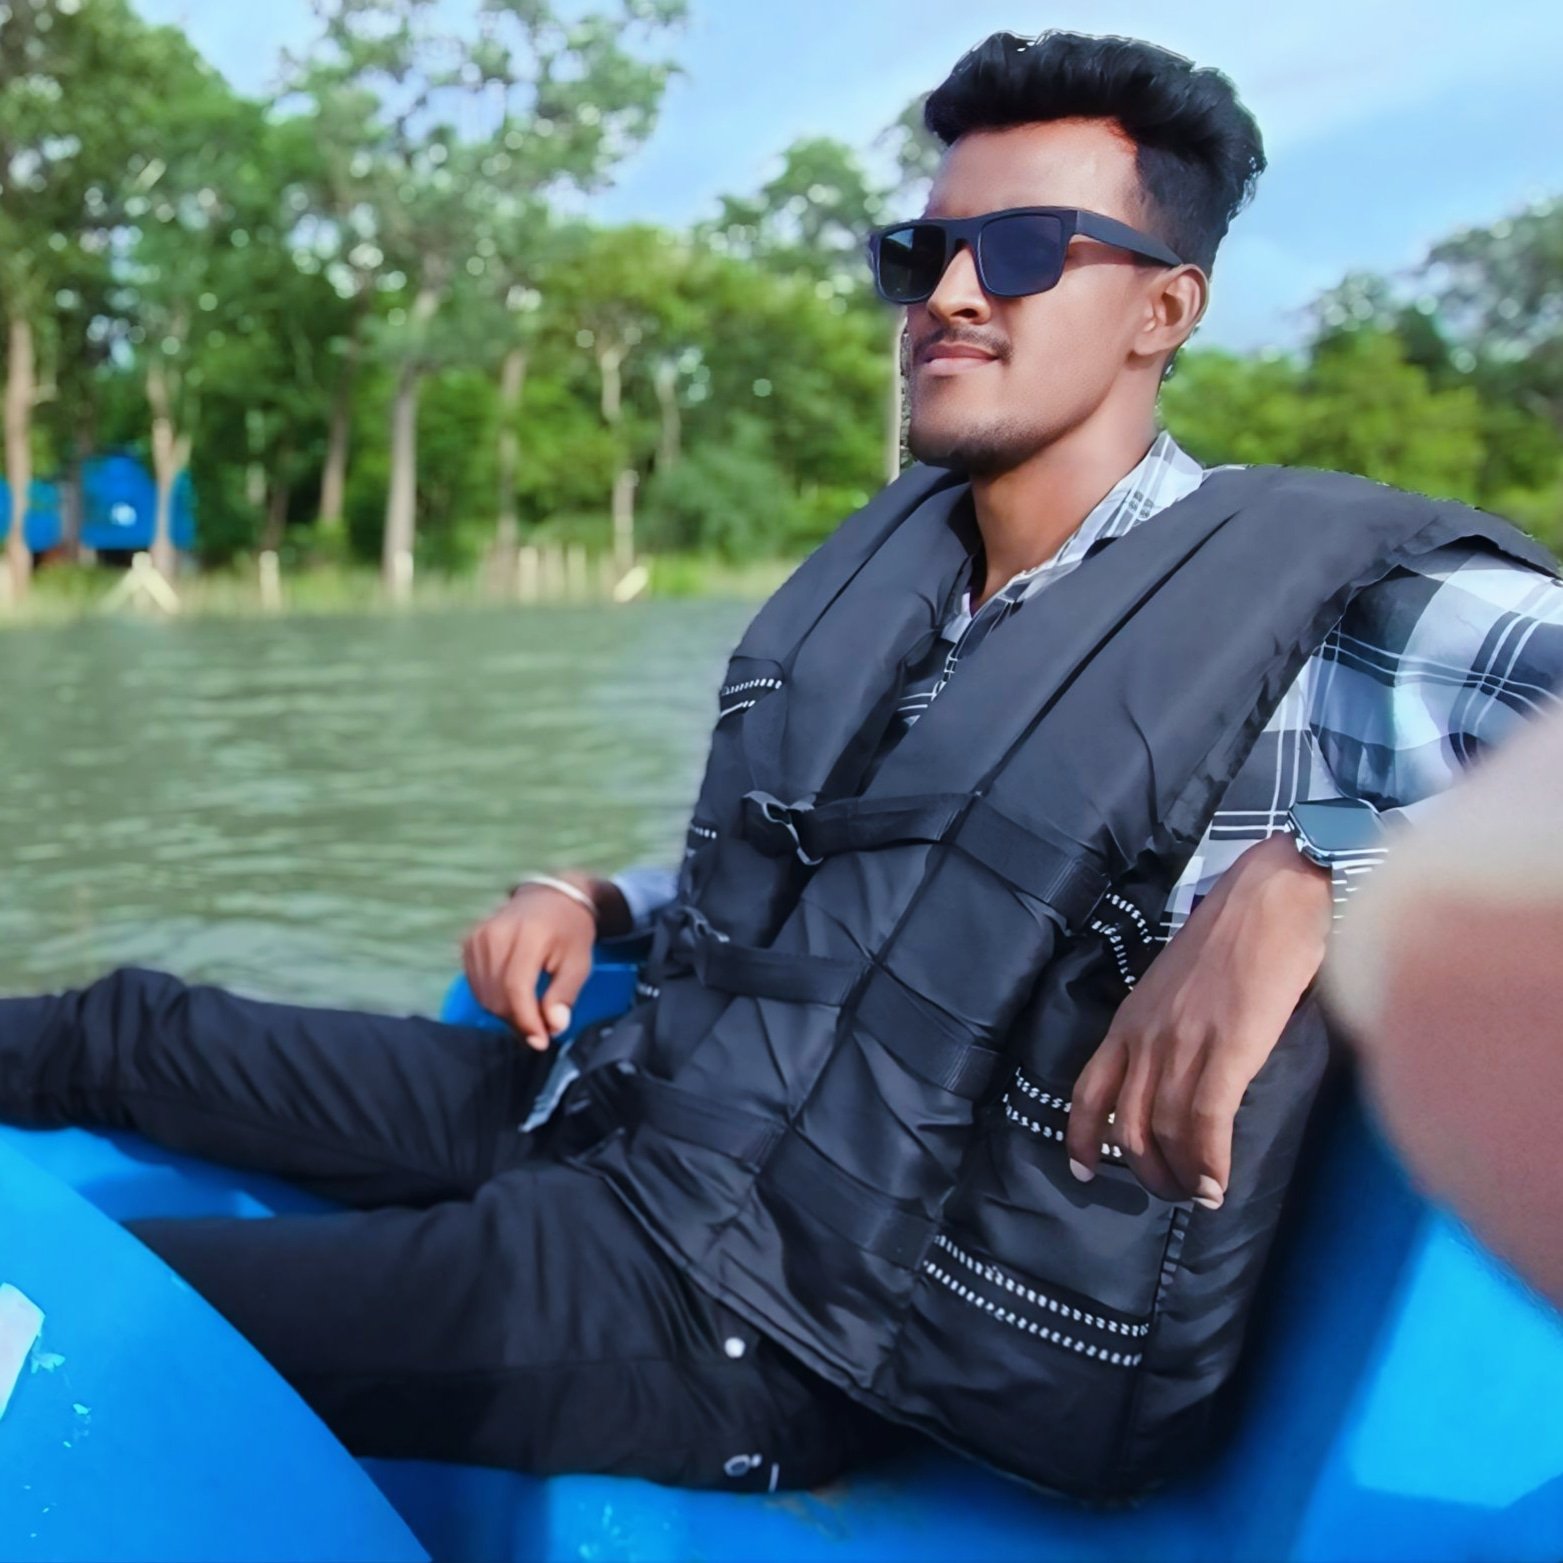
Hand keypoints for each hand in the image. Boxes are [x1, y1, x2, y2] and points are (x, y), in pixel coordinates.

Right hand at [461, 874, 624, 1050]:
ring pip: (484, 994)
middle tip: (540, 1030)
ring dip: (506, 1014)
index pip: (516, 989)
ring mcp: (478, 937)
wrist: (550, 897)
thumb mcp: (579, 962)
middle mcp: (496, 934)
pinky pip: (475, 984)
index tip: (541, 1041)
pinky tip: (513, 1000)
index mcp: (528, 935)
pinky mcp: (469, 942)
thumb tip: (554, 1026)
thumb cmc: (569, 931)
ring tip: (530, 1015)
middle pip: (498, 995)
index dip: (527, 1021)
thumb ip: (565, 994)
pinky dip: (493, 999)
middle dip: (518, 1021)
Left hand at [1065, 833, 1332, 1206]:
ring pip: (1165, 1131)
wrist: (1271, 897)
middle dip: (1144, 1170)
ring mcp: (1183, 1043)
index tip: (1084, 1170)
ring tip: (1200, 1196)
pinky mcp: (1227, 1049)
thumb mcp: (1177, 985)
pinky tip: (1219, 1185)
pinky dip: (1210, 1162)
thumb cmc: (1234, 935)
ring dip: (1181, 1175)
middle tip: (1168, 1192)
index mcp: (1130, 1019)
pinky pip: (1205, 1122)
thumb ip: (1168, 1026)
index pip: (1087, 1090)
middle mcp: (1146, 1036)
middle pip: (1126, 1125)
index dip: (1082, 1136)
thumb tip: (1180, 1071)